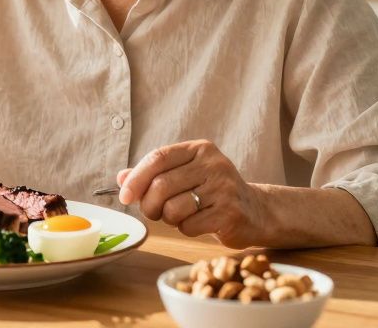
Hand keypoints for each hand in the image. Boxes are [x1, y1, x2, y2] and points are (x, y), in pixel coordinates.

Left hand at [117, 140, 268, 247]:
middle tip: (152, 212)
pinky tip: (197, 223)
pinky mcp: (230, 213)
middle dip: (149, 204)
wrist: (255, 211)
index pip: (158, 157)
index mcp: (200, 149)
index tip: (125, 196)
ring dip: (168, 218)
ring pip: (173, 208)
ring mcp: (224, 189)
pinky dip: (185, 229)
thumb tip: (121, 179)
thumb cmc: (212, 192)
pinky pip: (189, 226)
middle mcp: (214, 164)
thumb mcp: (185, 175)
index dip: (136, 178)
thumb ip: (154, 174)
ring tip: (179, 216)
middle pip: (162, 185)